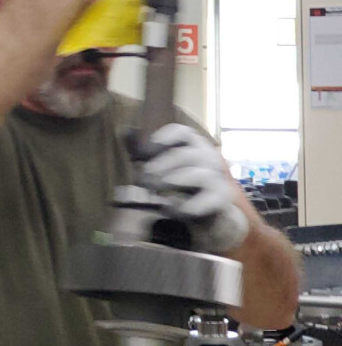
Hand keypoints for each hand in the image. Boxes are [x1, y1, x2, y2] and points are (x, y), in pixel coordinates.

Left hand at [141, 123, 249, 254]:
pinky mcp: (222, 198)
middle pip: (187, 154)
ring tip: (156, 190)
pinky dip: (188, 205)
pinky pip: (207, 200)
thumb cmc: (182, 185)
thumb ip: (143, 152)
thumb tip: (124, 131)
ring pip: (200, 174)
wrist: (209, 214)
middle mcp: (209, 158)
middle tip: (144, 175)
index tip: (149, 146)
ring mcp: (218, 178)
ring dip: (175, 181)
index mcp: (194, 146)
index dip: (166, 136)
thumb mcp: (161, 167)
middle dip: (163, 164)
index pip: (183, 132)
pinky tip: (172, 209)